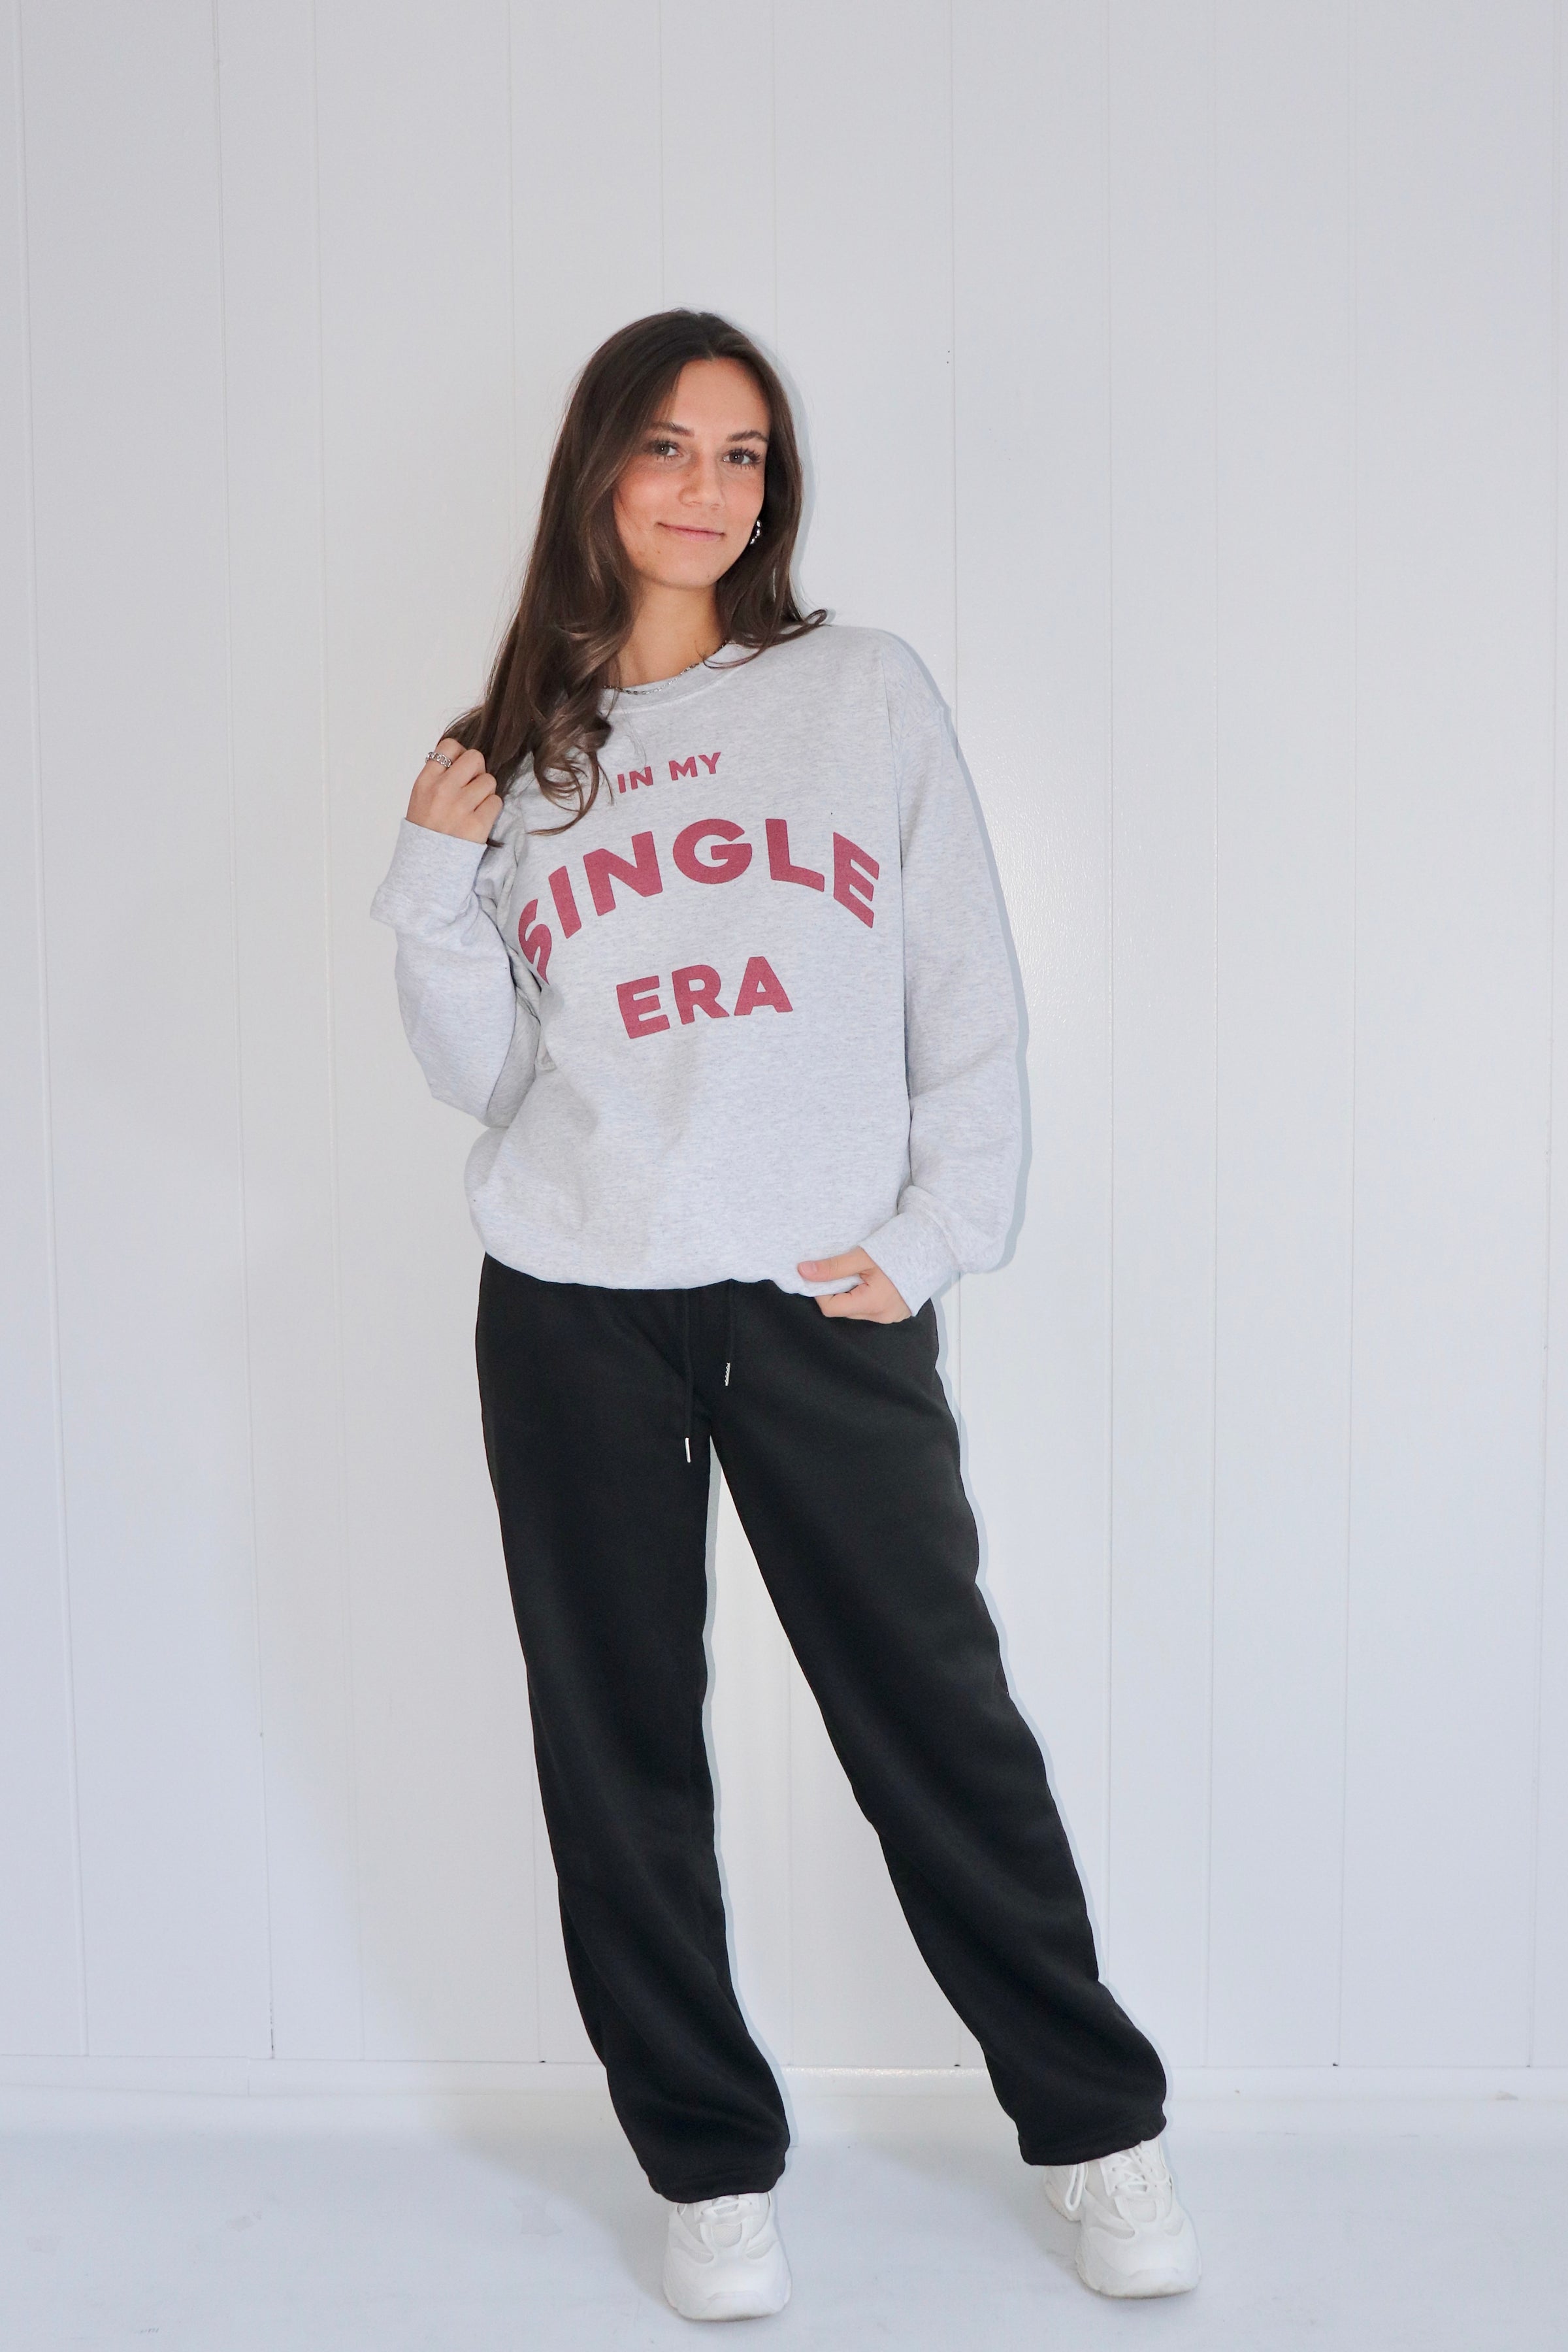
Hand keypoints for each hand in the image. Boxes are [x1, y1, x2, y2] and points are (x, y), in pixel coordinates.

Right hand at [407, 737, 501, 842]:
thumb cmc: (426, 831)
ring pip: (489, 781)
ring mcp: (460, 807)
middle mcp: (442, 790)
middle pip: (475, 758)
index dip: (460, 755)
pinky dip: (491, 809)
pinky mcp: (478, 824)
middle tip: (472, 787)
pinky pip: (496, 802)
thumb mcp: (420, 797)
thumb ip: (437, 776)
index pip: (449, 746)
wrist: (426, 866)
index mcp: (425, 781)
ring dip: (486, 792)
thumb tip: (460, 759)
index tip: (460, 768)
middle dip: (478, 770)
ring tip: (474, 807)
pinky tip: (479, 818)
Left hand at [797, 1247, 911, 1321]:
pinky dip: (867, 1295)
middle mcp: (883, 1315)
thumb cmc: (902, 1245)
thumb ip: (832, 1267)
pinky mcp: (900, 1311)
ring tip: (863, 1272)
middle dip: (838, 1291)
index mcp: (873, 1303)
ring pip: (858, 1310)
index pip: (831, 1308)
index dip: (820, 1291)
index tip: (823, 1274)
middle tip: (845, 1269)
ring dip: (853, 1293)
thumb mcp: (863, 1255)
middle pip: (844, 1310)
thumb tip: (804, 1272)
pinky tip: (876, 1279)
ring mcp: (894, 1315)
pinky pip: (873, 1309)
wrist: (936, 1242)